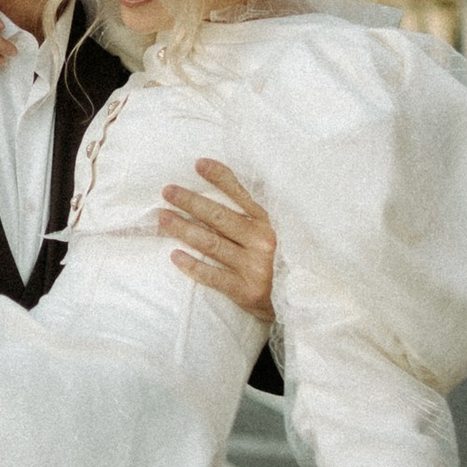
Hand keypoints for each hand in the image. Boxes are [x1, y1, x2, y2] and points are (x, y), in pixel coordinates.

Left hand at [156, 161, 276, 321]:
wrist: (304, 302)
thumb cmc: (286, 261)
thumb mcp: (282, 232)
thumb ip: (260, 214)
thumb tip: (230, 186)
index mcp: (273, 222)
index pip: (244, 195)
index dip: (221, 178)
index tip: (199, 164)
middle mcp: (264, 241)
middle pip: (220, 217)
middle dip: (191, 202)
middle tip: (167, 191)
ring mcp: (255, 267)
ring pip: (211, 243)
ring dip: (184, 229)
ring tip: (163, 217)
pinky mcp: (246, 290)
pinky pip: (213, 276)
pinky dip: (193, 265)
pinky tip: (175, 256)